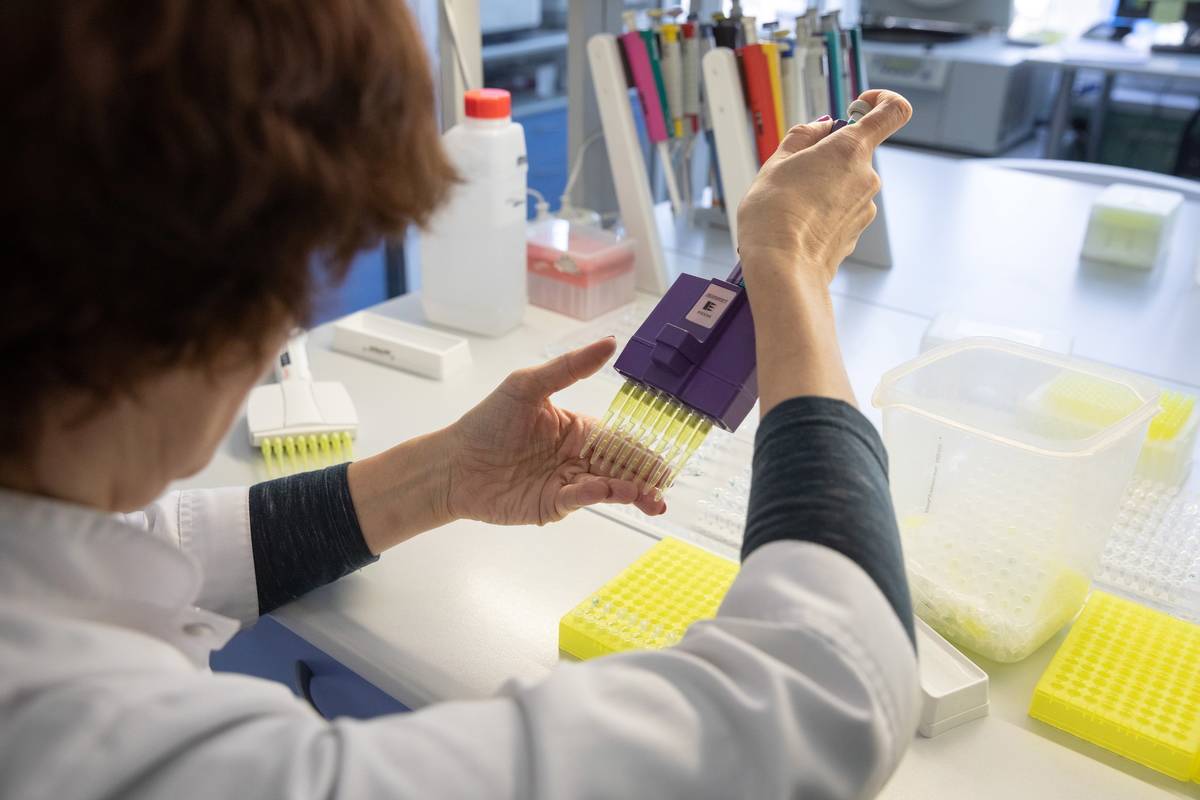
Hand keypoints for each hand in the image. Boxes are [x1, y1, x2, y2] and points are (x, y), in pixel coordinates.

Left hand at [446, 338, 666, 525]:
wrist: (454, 463)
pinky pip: (581, 499)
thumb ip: (570, 368)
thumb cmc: (488, 422)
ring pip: (608, 488)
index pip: (618, 437)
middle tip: (666, 482)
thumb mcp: (528, 385)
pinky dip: (597, 495)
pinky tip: (609, 490)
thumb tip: (610, 343)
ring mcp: (567, 483)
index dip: (642, 446)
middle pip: (620, 467)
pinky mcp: (553, 505)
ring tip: (651, 498)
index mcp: (578, 429)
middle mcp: (577, 458)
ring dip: (631, 493)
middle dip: (645, 476)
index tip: (664, 454)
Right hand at [735, 89, 912, 289]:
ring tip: (791, 204)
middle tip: (794, 172)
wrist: (783, 268)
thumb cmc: (775, 216)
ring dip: (822, 186)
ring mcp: (865, 208)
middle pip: (855, 152)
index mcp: (850, 149)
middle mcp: (866, 177)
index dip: (880, 100)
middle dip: (827, 156)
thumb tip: (821, 127)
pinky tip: (799, 223)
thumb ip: (803, 137)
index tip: (860, 103)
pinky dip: (824, 211)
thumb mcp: (776, 163)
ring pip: (845, 184)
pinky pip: (842, 210)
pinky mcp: (856, 232)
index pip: (892, 110)